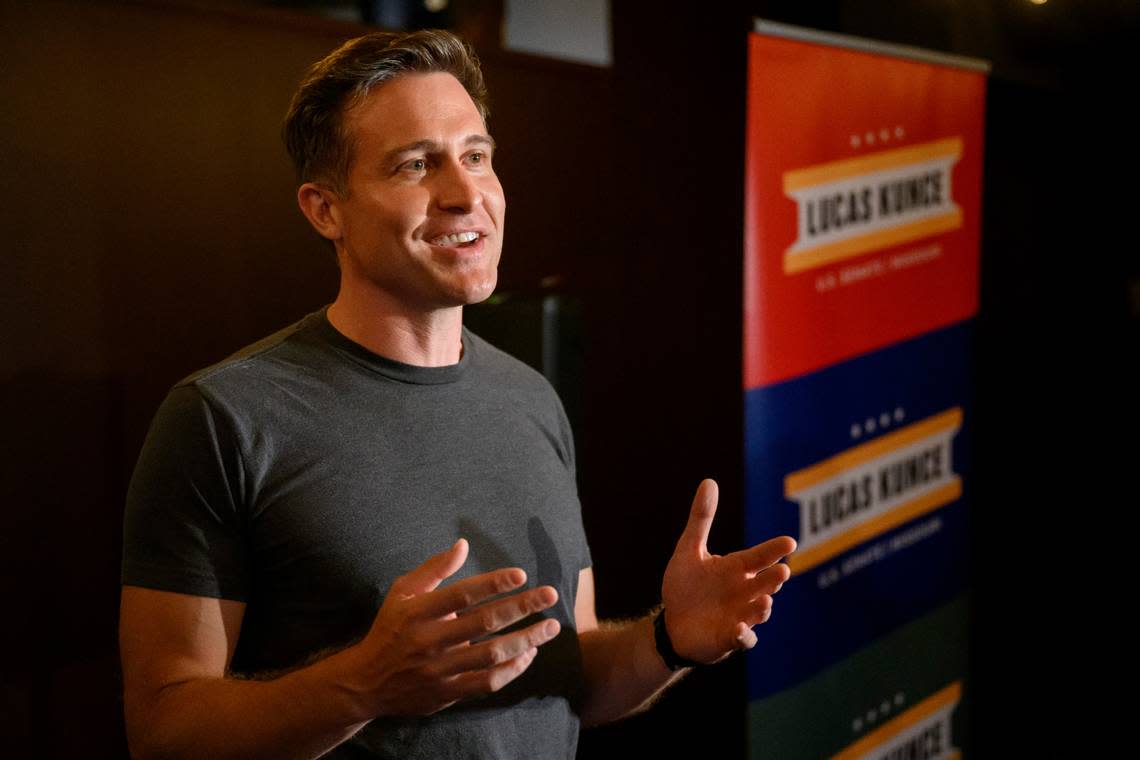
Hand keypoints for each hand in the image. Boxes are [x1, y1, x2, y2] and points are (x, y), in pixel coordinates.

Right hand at [348, 538, 560, 716]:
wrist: (365, 683)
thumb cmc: (389, 628)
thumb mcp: (402, 592)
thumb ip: (433, 568)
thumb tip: (463, 544)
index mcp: (417, 612)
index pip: (461, 594)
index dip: (493, 583)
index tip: (521, 574)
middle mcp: (429, 641)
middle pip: (483, 623)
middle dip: (521, 607)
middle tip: (550, 595)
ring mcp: (439, 670)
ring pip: (491, 655)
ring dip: (525, 639)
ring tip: (551, 627)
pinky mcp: (447, 694)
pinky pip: (486, 683)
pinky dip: (512, 670)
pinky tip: (529, 653)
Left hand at [661, 479, 795, 663]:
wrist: (673, 624)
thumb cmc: (686, 586)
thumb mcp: (689, 549)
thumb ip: (701, 518)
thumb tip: (708, 481)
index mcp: (737, 569)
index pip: (760, 556)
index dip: (774, 550)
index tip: (789, 542)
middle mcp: (744, 592)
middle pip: (764, 583)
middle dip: (773, 578)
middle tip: (782, 571)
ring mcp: (740, 616)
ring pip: (758, 612)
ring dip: (762, 607)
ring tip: (765, 601)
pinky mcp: (730, 638)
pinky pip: (742, 639)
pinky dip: (744, 636)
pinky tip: (739, 631)